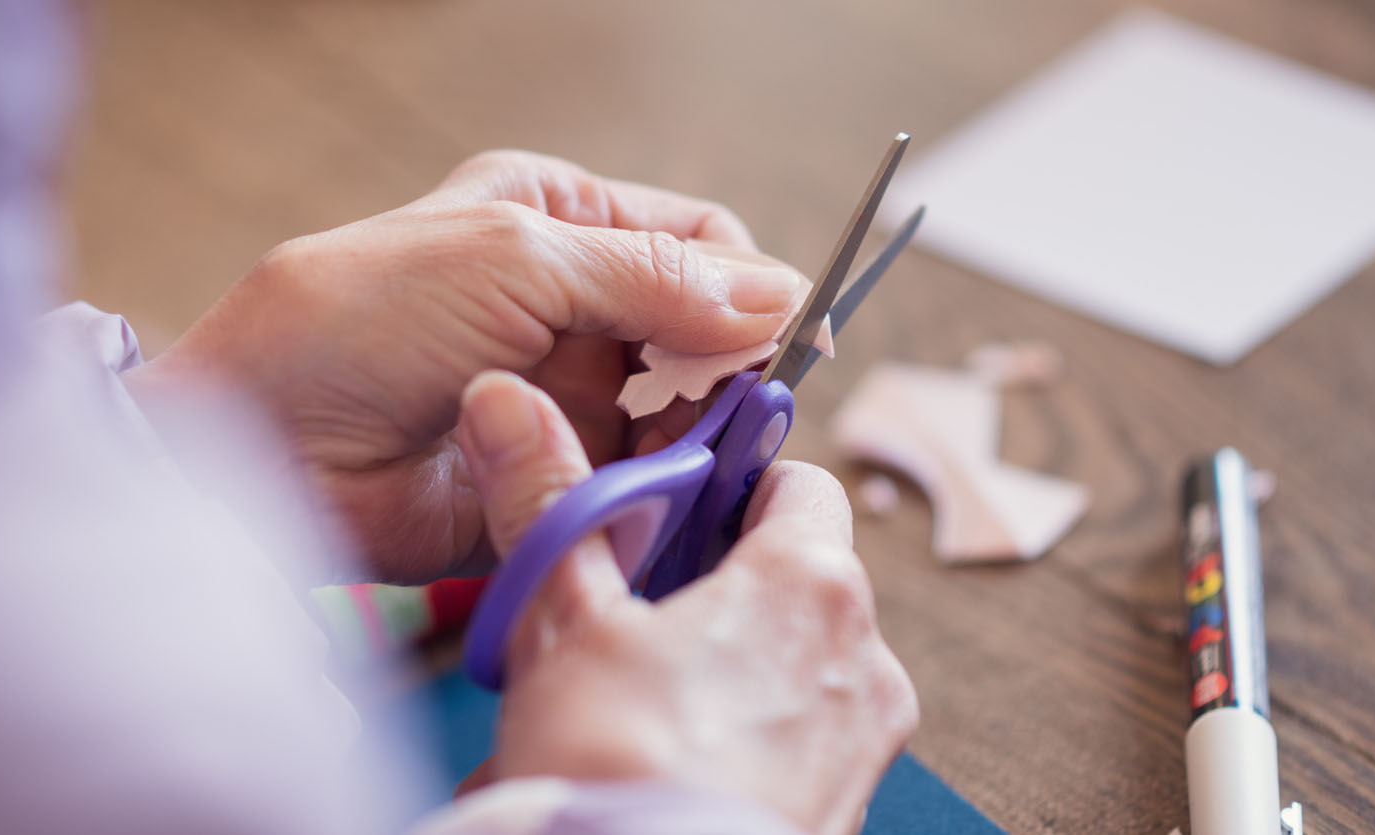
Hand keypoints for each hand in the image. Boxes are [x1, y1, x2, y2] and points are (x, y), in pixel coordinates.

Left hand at [126, 151, 807, 582]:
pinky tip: (642, 491)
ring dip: (690, 434)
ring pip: (680, 414)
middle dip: (726, 365)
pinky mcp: (551, 472)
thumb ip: (654, 277)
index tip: (790, 335)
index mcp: (557, 217)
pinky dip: (654, 489)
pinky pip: (638, 483)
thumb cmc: (359, 322)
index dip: (750, 284)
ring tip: (671, 450)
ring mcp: (562, 392)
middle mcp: (568, 303)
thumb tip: (781, 294)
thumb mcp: (515, 259)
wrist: (263, 451)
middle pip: (702, 330)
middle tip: (734, 402)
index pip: (697, 241)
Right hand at [453, 370, 917, 833]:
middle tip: (624, 611)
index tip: (673, 496)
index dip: (729, 477)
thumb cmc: (621, 767)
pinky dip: (744, 735)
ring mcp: (866, 741)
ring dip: (724, 664)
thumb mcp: (564, 622)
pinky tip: (666, 759)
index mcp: (812, 581)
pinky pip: (800, 741)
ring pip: (795, 663)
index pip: (796, 479)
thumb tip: (508, 402)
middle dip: (711, 582)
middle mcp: (866, 655)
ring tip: (630, 701)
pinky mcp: (846, 806)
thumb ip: (548, 503)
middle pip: (793, 575)